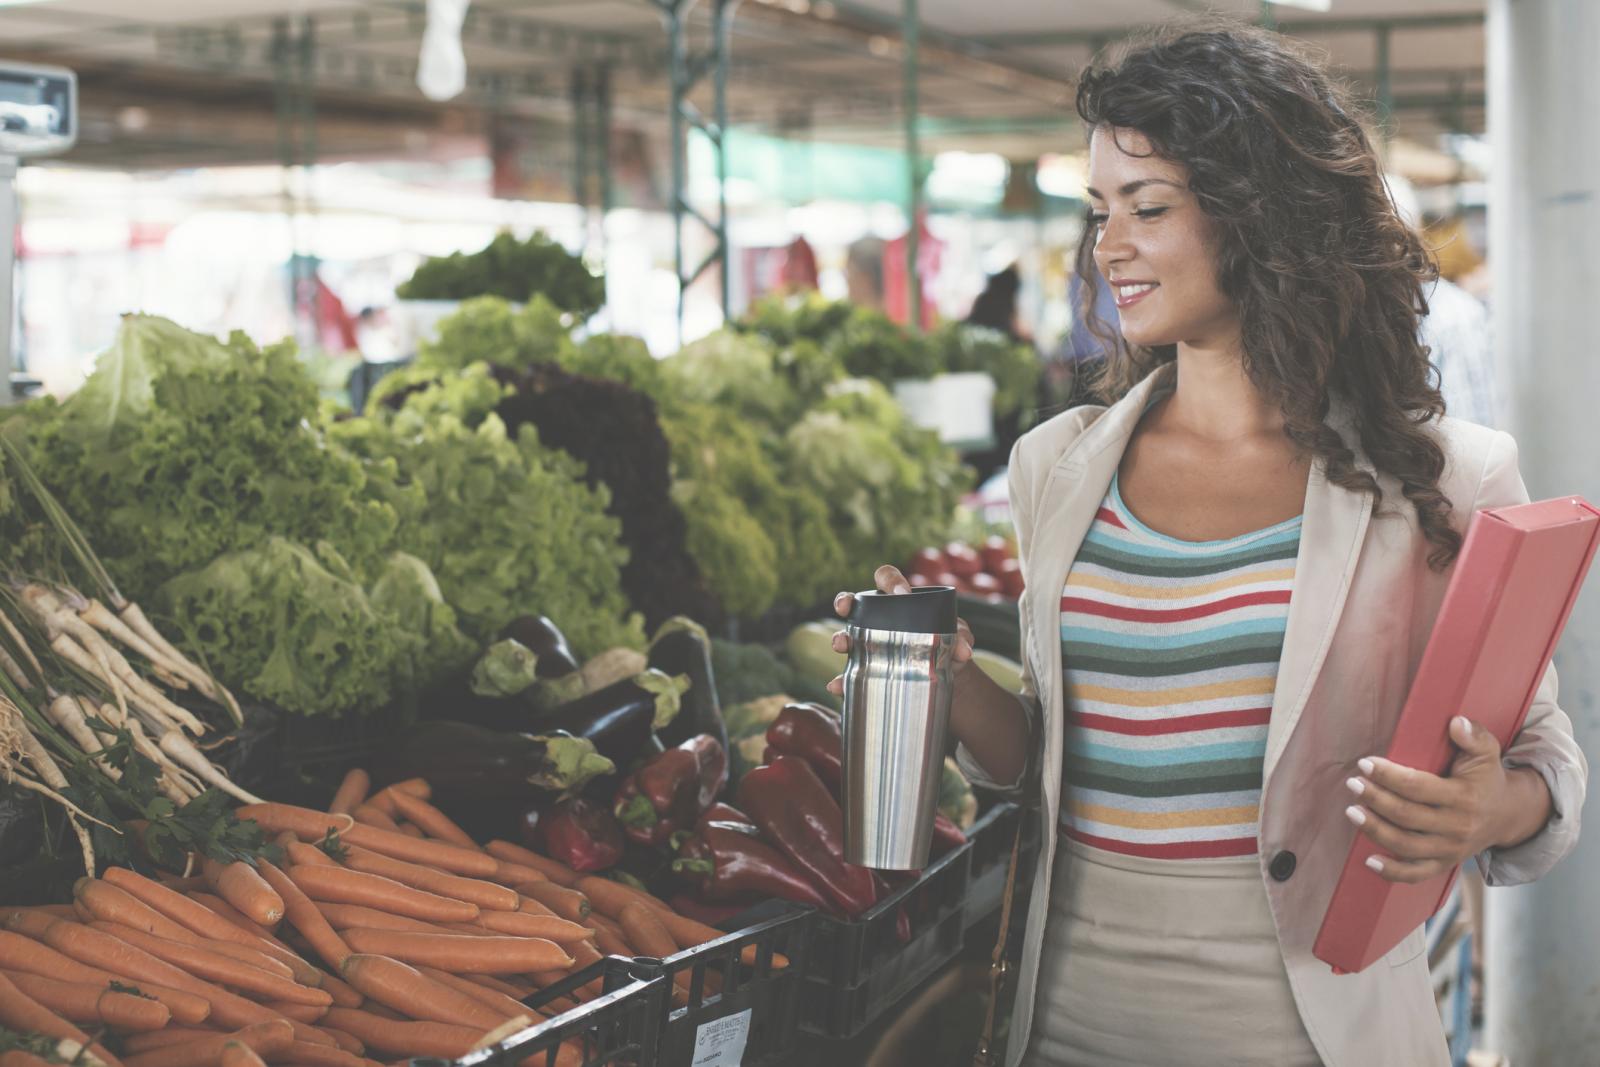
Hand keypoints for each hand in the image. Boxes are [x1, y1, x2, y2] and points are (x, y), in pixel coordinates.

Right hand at [824, 564, 975, 697]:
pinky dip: (842, 680)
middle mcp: (877, 617)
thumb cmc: (948, 641)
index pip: (887, 577)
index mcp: (898, 599)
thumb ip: (962, 637)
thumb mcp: (958, 635)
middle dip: (844, 601)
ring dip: (840, 639)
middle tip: (846, 608)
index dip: (890, 580)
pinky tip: (838, 686)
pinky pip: (850, 672)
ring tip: (841, 646)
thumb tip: (963, 651)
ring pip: (846, 634)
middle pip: (854, 602)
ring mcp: (868, 642)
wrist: (945, 675)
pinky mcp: (866, 668)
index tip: (902, 593)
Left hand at [1343, 716, 1526, 883]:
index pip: (1418, 786)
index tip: (1365, 763)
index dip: (1388, 775)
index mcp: (1464, 797)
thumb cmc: (1487, 778)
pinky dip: (1392, 871)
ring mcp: (1450, 849)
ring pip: (1406, 845)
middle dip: (1375, 799)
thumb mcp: (1487, 752)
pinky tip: (1368, 860)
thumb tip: (1455, 722)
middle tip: (1353, 783)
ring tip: (1351, 811)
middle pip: (1407, 816)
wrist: (1508, 816)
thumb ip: (1473, 735)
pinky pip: (1416, 874)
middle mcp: (1457, 826)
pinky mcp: (1444, 864)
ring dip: (1375, 830)